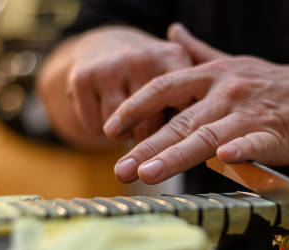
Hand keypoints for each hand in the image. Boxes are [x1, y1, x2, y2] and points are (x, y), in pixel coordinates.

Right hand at [38, 26, 191, 148]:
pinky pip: (95, 127)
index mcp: (174, 57)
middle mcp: (143, 58)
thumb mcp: (180, 82)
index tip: (182, 164)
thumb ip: (196, 110)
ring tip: (128, 124)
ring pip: (121, 131)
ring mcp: (111, 66)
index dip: (183, 143)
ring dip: (124, 137)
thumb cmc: (153, 78)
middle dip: (151, 148)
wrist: (105, 47)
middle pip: (150, 127)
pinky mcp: (83, 78)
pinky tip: (106, 117)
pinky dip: (99, 131)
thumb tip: (205, 156)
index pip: (183, 113)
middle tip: (150, 158)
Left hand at [105, 23, 288, 183]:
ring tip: (149, 173)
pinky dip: (240, 149)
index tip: (109, 128)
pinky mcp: (276, 133)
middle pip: (180, 120)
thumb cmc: (276, 86)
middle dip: (146, 145)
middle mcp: (227, 91)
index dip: (135, 107)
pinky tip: (223, 160)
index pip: (165, 88)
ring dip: (177, 155)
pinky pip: (255, 142)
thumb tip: (172, 32)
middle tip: (120, 169)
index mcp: (214, 76)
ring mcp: (251, 112)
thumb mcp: (234, 63)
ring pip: (208, 135)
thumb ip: (200, 52)